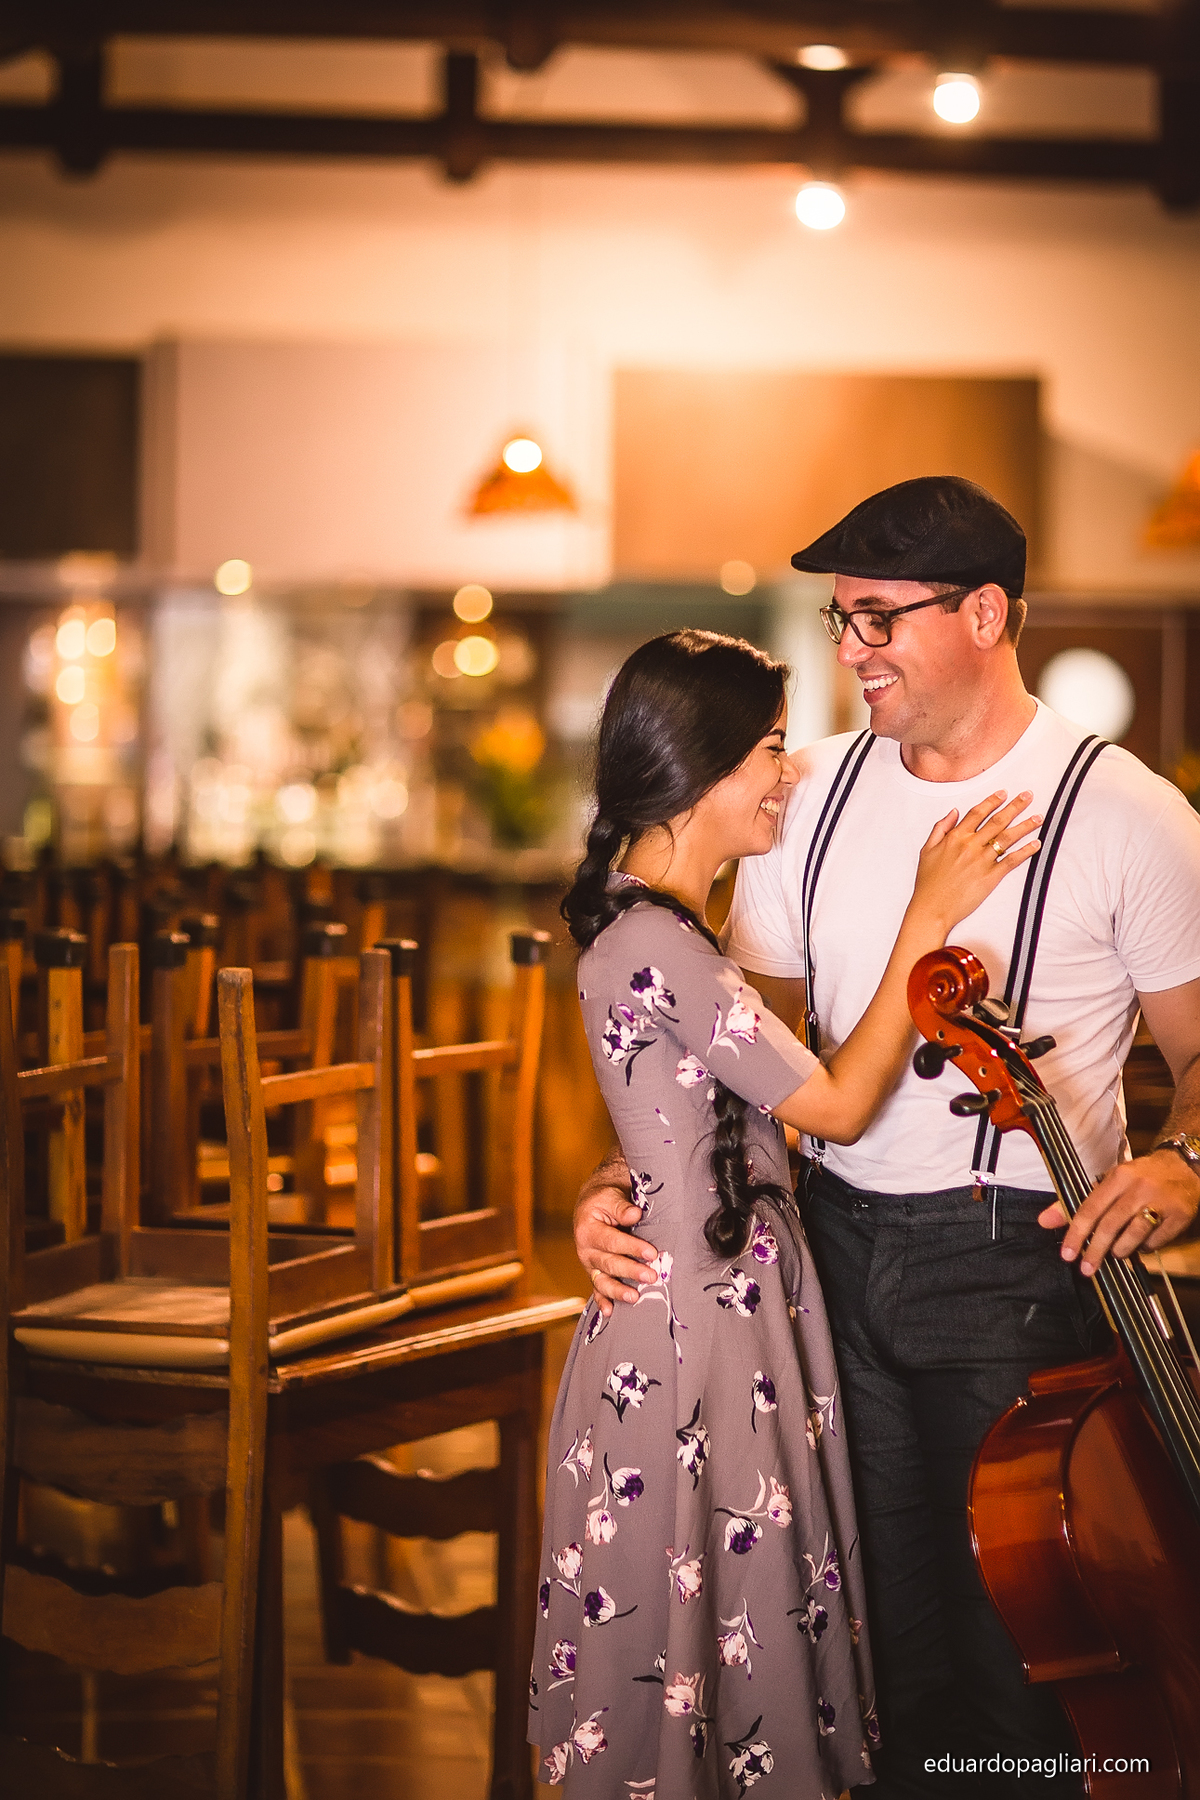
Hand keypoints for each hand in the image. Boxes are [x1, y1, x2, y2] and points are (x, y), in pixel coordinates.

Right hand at [574, 1184, 657, 1316]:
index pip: (612, 1241)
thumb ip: (622, 1207)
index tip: (651, 1253)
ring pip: (602, 1280)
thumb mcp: (610, 1196)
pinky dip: (602, 1301)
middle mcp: (585, 1250)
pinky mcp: (594, 1273)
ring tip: (634, 1297)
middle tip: (651, 1276)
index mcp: (588, 1229)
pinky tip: (609, 1312)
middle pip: (609, 1263)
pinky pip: (597, 1289)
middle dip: (630, 1271)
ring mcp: (589, 1264)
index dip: (632, 1247)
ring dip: (617, 1291)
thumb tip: (635, 1214)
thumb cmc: (604, 1200)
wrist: (591, 1206)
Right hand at [913, 790, 1040, 929]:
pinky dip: (1025, 851)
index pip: (977, 813)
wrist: (932, 908)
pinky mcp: (991, 877)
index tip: (1004, 793)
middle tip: (1028, 796)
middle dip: (1015, 806)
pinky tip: (1036, 844)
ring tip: (1038, 817)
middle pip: (997, 821)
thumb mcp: (927, 850)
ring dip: (1025, 826)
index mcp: (955, 838)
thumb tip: (953, 812)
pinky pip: (1012, 860)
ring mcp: (982, 861)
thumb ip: (940, 828)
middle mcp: (970, 846)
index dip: (992, 801)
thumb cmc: (928, 883)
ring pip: (1008, 838)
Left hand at [1039, 1149, 1199, 1274]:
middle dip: (1095, 1251)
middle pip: (1111, 1225)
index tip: (1067, 1253)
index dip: (1076, 1233)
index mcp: (1119, 1177)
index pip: (1090, 1208)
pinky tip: (1140, 1243)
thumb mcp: (1109, 1182)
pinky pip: (1156, 1241)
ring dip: (1120, 1250)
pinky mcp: (1179, 1216)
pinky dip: (1144, 1247)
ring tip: (1116, 1253)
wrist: (1183, 1166)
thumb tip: (1045, 1220)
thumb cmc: (1140, 1176)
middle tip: (1086, 1268)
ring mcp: (1161, 1202)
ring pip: (1134, 1235)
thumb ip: (1077, 1202)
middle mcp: (1139, 1188)